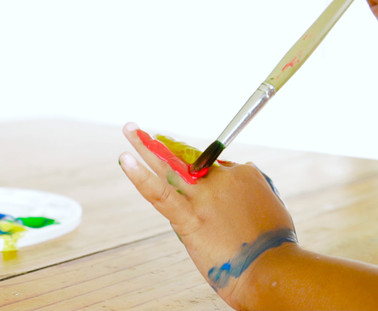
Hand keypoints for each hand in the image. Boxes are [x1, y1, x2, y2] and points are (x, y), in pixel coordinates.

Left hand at [118, 122, 294, 304]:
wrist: (273, 270)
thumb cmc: (275, 247)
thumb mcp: (269, 209)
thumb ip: (249, 195)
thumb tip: (240, 183)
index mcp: (245, 175)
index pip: (213, 166)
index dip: (200, 172)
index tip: (195, 178)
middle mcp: (223, 180)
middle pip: (188, 159)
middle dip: (164, 144)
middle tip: (146, 133)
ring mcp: (204, 198)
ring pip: (170, 166)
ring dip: (146, 145)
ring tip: (129, 129)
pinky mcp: (189, 218)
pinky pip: (160, 193)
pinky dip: (140, 176)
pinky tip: (125, 159)